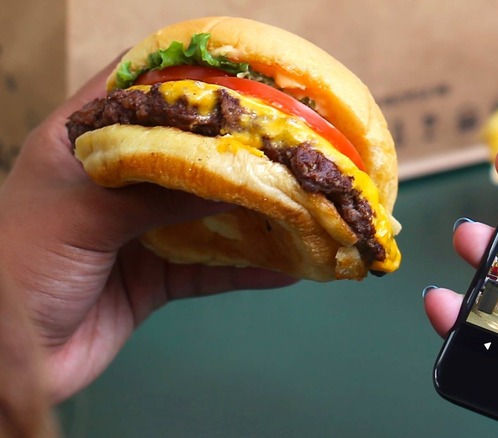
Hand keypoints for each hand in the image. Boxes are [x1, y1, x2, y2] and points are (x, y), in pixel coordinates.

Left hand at [0, 58, 297, 402]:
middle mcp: (116, 180)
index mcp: (81, 142)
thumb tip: (233, 177)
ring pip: (207, 212)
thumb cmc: (17, 267)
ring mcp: (139, 229)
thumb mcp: (80, 214)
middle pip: (186, 153)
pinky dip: (249, 270)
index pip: (134, 90)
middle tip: (289, 142)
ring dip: (253, 213)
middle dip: (235, 150)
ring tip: (302, 202)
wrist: (4, 361)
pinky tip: (289, 268)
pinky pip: (212, 268)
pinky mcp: (155, 277)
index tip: (239, 74)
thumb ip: (155, 194)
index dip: (184, 76)